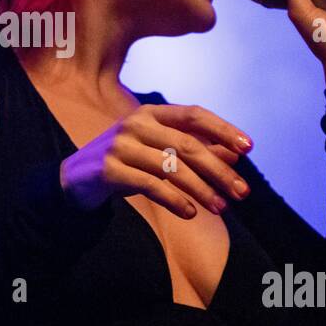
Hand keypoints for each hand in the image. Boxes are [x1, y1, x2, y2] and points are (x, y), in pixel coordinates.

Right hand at [59, 104, 253, 218]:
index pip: (194, 115)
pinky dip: (174, 200)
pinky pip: (151, 185)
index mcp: (151, 112)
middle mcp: (136, 124)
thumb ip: (194, 150)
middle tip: (242, 191)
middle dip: (219, 170)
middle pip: (187, 145)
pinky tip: (190, 212)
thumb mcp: (159, 152)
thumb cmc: (127, 162)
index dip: (223, 129)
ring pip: (172, 168)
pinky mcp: (110, 169)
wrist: (76, 178)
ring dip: (201, 190)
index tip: (249, 148)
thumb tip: (235, 156)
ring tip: (221, 207)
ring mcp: (121, 145)